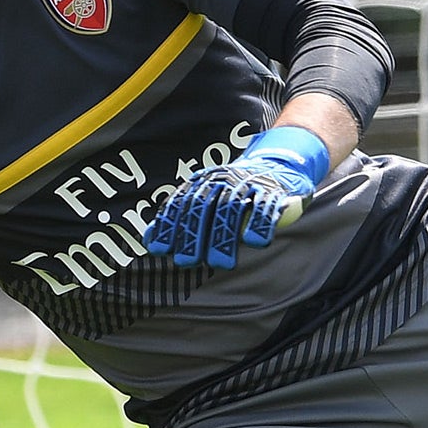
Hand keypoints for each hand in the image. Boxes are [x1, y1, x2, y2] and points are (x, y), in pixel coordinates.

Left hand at [145, 126, 329, 268]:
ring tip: (220, 264)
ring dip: (225, 236)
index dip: (170, 226)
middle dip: (193, 235)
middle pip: (204, 207)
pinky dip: (260, 223)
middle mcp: (223, 179)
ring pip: (232, 209)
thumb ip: (180, 218)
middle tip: (186, 262)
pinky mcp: (272, 189)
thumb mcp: (205, 198)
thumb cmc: (234, 190)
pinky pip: (265, 206)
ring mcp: (248, 183)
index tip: (160, 250)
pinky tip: (255, 243)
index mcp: (203, 182)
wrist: (278, 163)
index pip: (182, 203)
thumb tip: (150, 241)